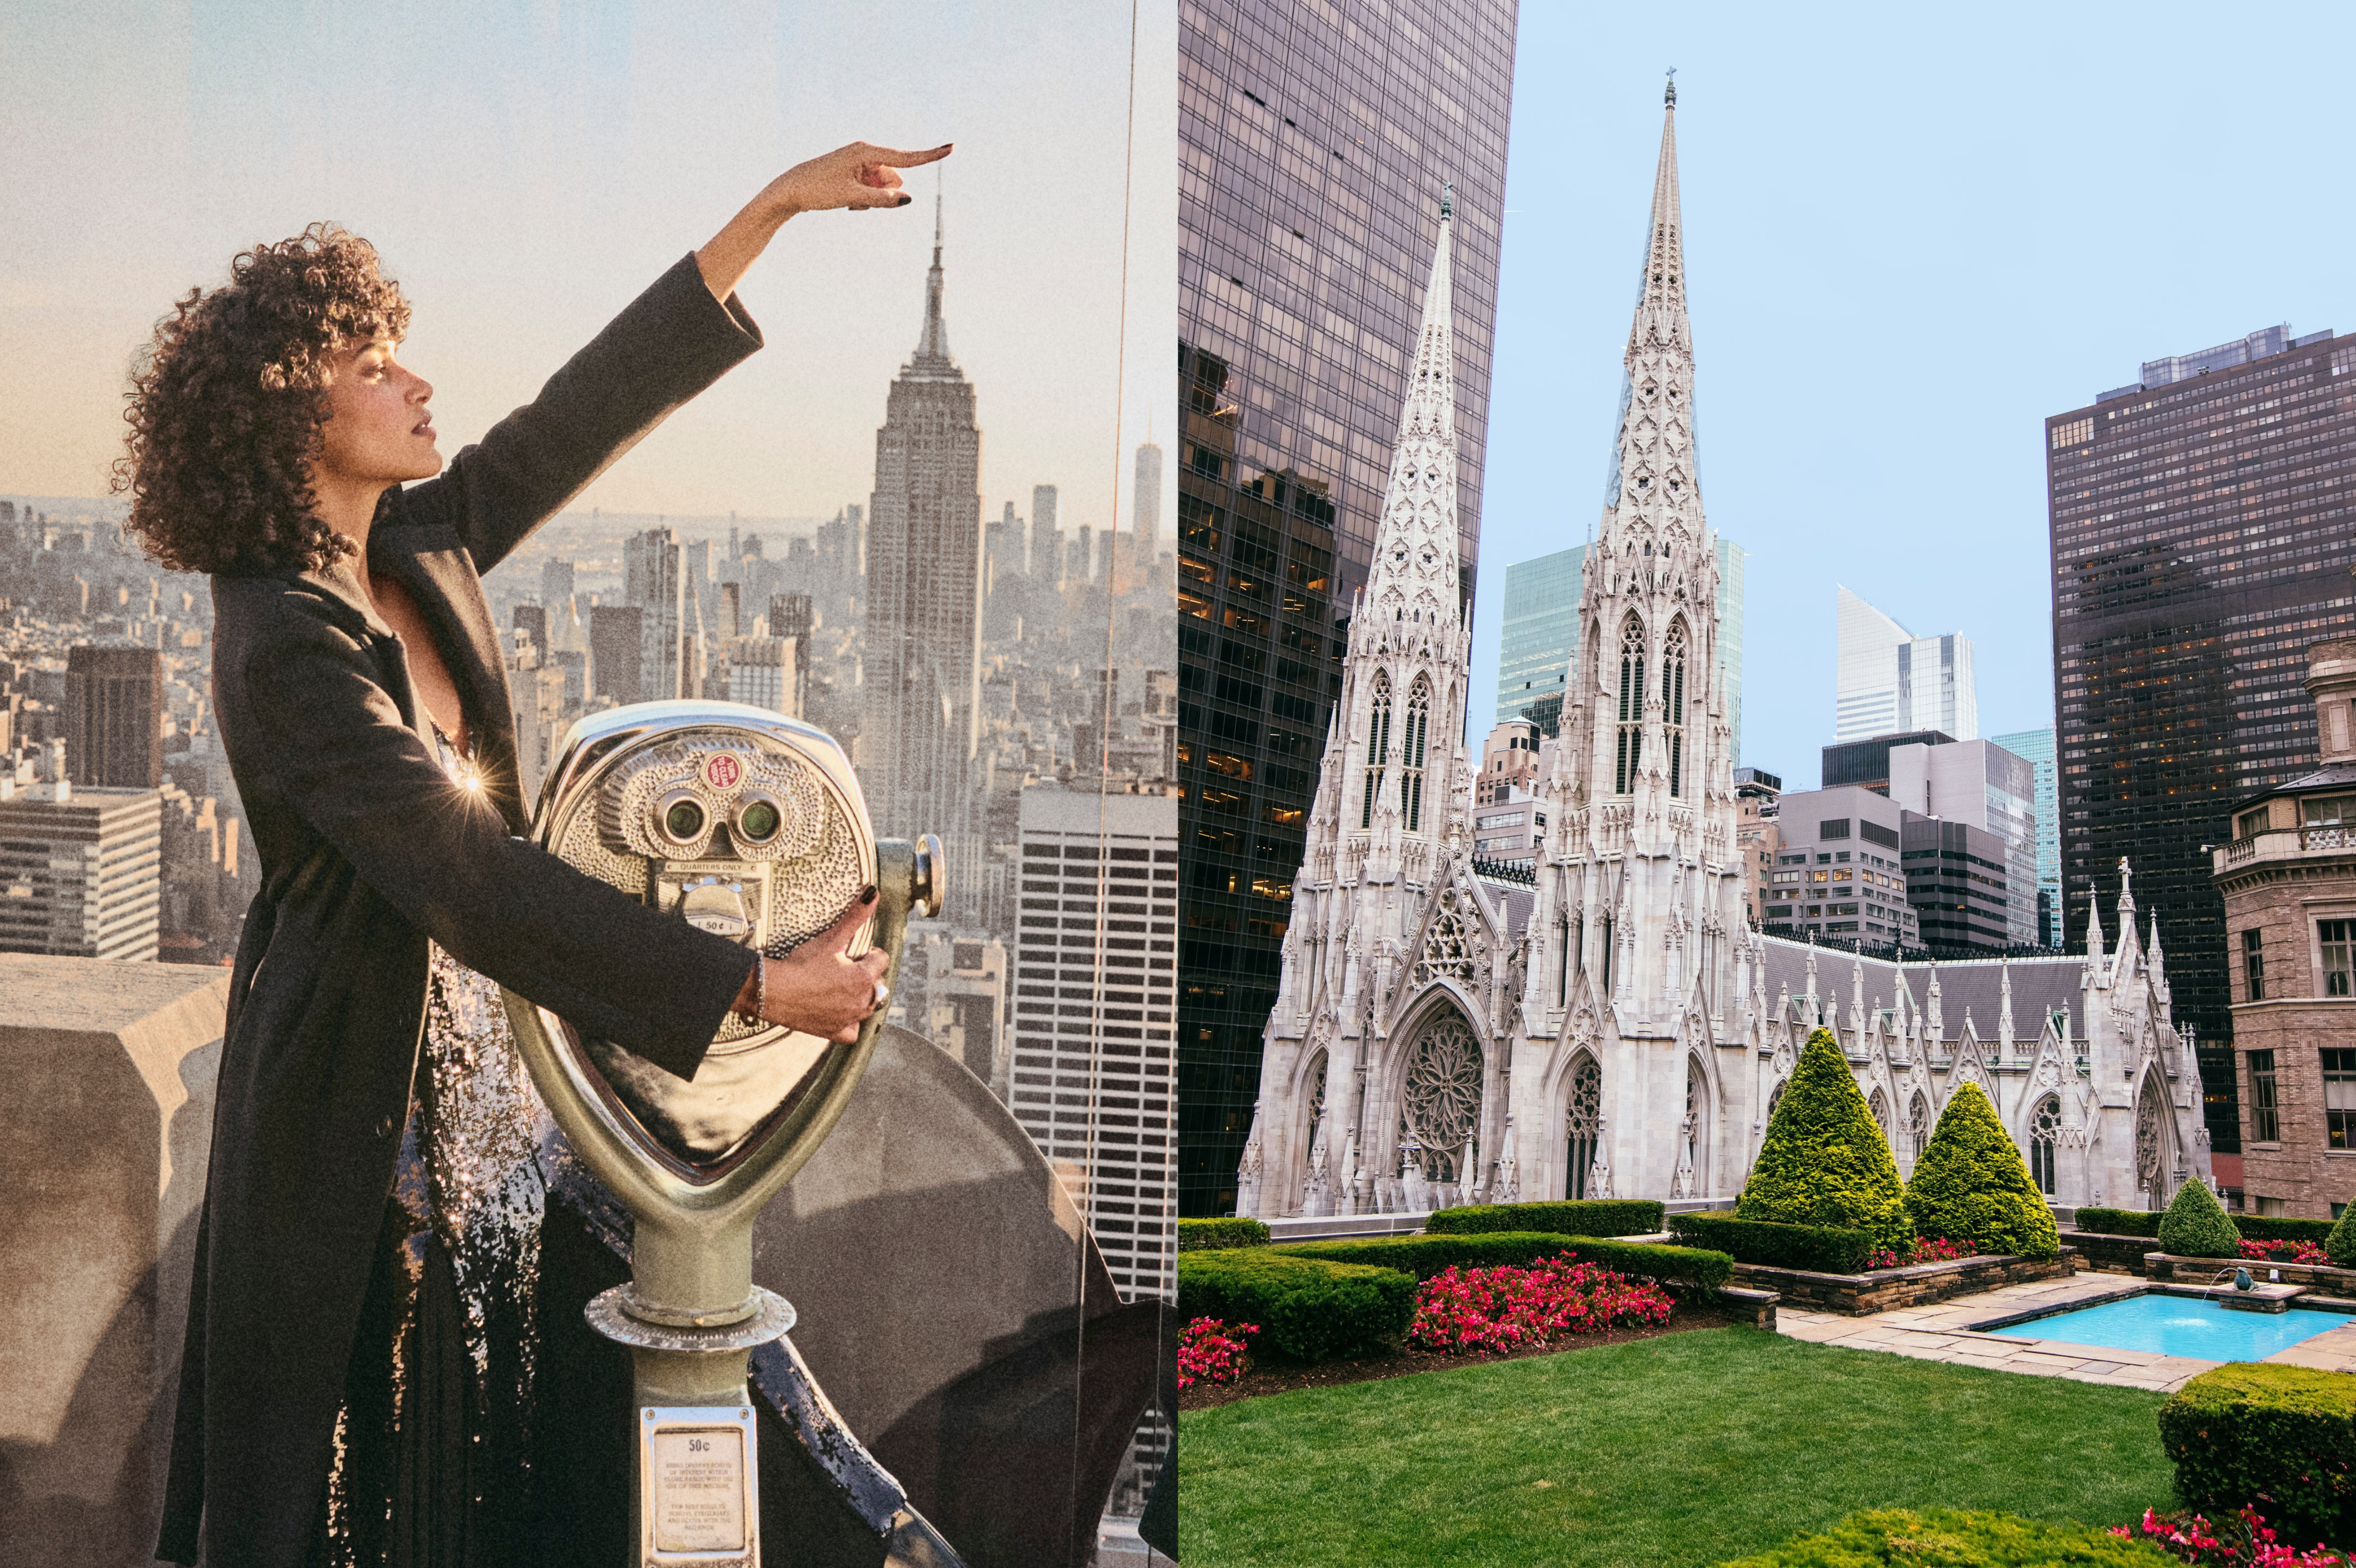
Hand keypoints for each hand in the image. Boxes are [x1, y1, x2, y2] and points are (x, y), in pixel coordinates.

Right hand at [756, 886, 891, 1042]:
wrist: (772, 991)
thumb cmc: (800, 965)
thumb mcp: (830, 939)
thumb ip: (855, 917)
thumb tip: (872, 893)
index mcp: (864, 978)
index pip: (881, 959)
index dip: (868, 953)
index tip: (853, 953)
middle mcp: (862, 1001)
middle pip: (878, 984)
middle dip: (867, 975)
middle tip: (844, 968)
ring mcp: (850, 1019)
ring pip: (869, 1006)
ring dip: (861, 996)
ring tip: (841, 986)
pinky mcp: (836, 1032)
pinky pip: (852, 1031)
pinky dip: (849, 1023)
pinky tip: (839, 1012)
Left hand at [763, 141, 952, 218]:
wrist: (790, 190)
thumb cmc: (818, 189)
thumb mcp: (852, 197)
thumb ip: (882, 199)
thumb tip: (907, 199)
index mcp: (866, 151)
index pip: (906, 157)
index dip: (930, 155)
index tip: (952, 147)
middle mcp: (866, 154)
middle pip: (895, 180)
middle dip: (885, 195)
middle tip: (858, 200)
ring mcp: (862, 164)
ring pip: (885, 188)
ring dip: (874, 200)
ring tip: (848, 201)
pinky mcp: (857, 173)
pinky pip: (874, 191)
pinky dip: (865, 200)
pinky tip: (845, 200)